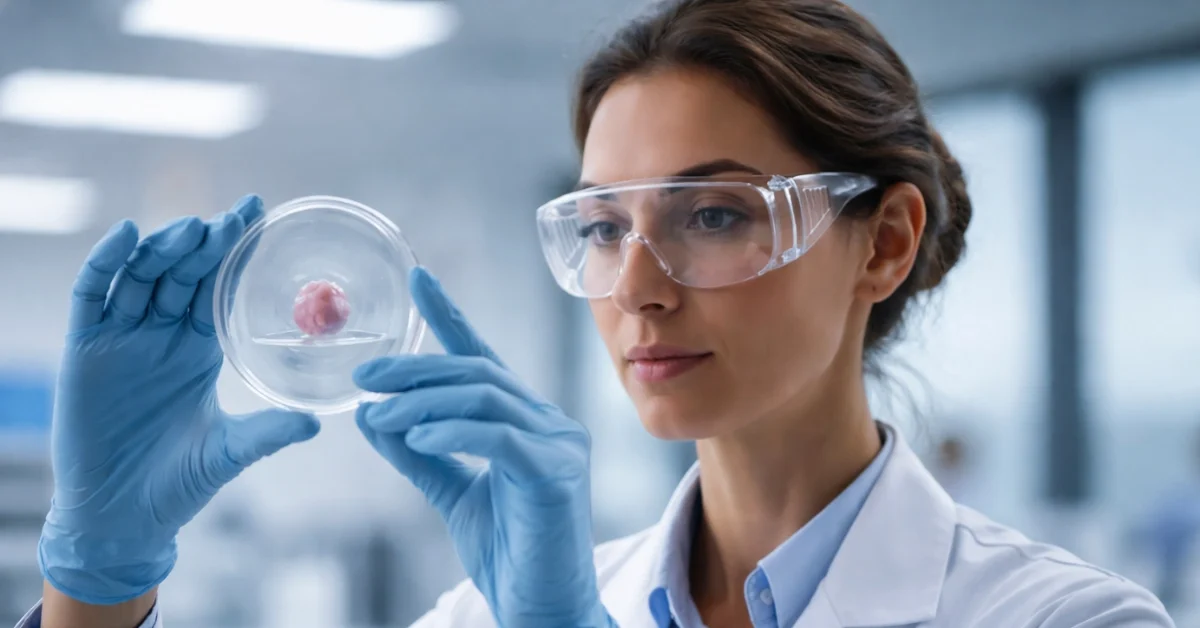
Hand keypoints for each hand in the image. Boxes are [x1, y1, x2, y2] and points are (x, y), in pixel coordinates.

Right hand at [40, 196, 320, 604]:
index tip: (260, 216)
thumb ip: (270, 431)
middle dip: (207, 240)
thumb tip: (318, 423)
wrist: (123, 519)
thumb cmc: (179, 484)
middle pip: (183, 272)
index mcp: (199, 348)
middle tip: (236, 214)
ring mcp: (121, 338)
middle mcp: (161, 335)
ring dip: (165, 246)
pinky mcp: (85, 349)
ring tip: (193, 228)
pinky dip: (107, 262)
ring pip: (142, 275)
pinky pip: (92, 294)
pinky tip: (128, 235)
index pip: (218, 286)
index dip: (235, 251)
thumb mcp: (231, 451)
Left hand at [353, 268, 613, 627]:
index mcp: (526, 422)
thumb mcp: (453, 494)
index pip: (484, 358)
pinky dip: (453, 431)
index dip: (450, 317)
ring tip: (379, 411)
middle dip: (417, 368)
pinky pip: (499, 437)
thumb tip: (371, 416)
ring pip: (485, 398)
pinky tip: (416, 435)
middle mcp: (549, 422)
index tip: (419, 279)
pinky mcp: (557, 473)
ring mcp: (559, 444)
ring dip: (424, 400)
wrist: (545, 610)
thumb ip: (420, 454)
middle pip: (478, 373)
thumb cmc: (511, 552)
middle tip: (366, 376)